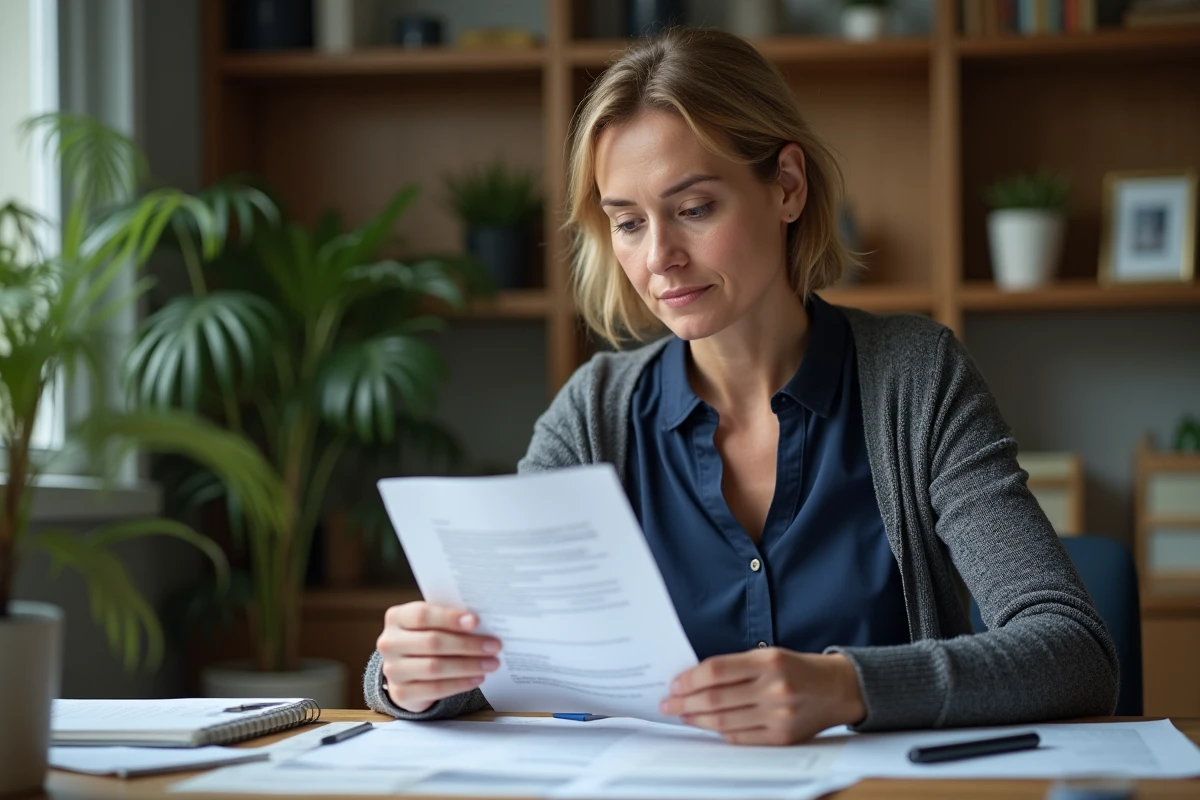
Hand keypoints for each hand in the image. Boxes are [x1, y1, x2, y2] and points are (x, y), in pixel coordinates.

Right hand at [376, 602, 501, 712]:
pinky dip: (460, 683)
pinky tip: (477, 678)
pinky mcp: (401, 692)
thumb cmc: (425, 637)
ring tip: (492, 663)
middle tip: (494, 646)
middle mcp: (389, 642)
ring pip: (435, 667)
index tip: (476, 622)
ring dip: (468, 665)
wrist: (405, 669)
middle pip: (432, 643)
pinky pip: (435, 689)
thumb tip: (483, 623)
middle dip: (468, 644)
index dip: (450, 618)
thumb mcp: (431, 623)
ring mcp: (392, 670)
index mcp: (396, 617)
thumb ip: (448, 620)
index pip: (422, 615)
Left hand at [659, 648, 865, 744]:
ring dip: (697, 720)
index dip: (690, 679)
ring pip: (724, 721)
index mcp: (769, 662)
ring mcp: (779, 716)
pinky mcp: (783, 738)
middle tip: (668, 704)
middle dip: (685, 703)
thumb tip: (695, 680)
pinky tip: (709, 727)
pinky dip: (721, 732)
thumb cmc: (798, 669)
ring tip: (682, 716)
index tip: (674, 684)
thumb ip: (736, 667)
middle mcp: (774, 689)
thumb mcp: (770, 656)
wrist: (839, 689)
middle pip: (715, 698)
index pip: (716, 671)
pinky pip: (741, 738)